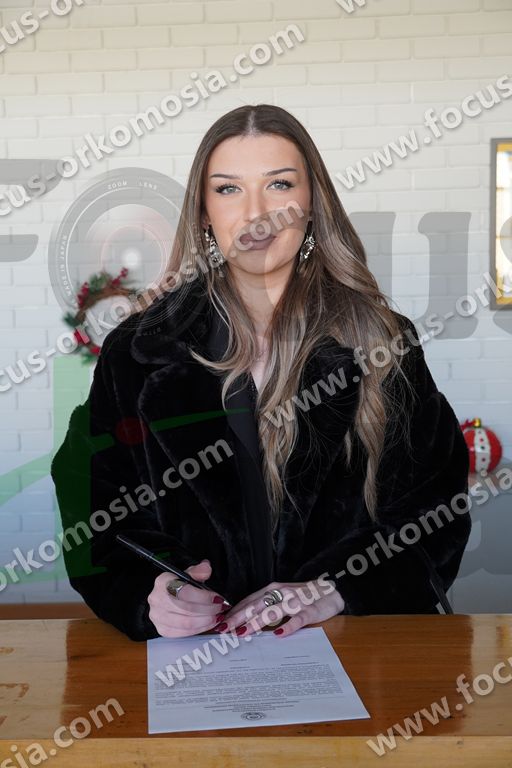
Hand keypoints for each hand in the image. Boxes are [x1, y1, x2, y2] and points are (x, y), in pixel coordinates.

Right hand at [147, 558, 231, 636]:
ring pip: (187, 623)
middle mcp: (157, 599)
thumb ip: (199, 571)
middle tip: (221, 608)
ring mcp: (157, 616)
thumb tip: (206, 569)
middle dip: (209, 610)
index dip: (205, 597)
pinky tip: (208, 624)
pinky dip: (199, 629)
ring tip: (217, 617)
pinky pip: (183, 633)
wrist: (166, 596)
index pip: (185, 592)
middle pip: (187, 609)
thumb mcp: (188, 574)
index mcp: (163, 582)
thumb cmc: (178, 585)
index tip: (219, 598)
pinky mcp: (162, 629)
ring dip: (206, 621)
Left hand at [213, 576, 344, 637]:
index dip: (234, 611)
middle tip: (224, 629)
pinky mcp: (309, 610)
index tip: (220, 622)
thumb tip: (241, 620)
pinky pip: (298, 619)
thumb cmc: (301, 598)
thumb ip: (264, 607)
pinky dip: (288, 626)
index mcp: (272, 590)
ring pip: (273, 611)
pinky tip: (279, 634)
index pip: (249, 601)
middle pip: (256, 605)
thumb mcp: (280, 599)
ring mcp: (295, 601)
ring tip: (244, 632)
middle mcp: (281, 593)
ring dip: (258, 621)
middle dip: (239, 617)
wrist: (330, 592)